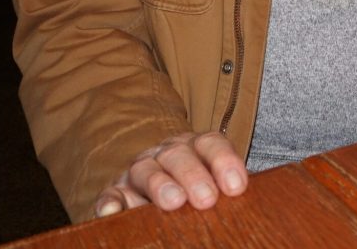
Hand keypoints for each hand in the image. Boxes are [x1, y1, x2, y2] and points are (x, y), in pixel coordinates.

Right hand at [94, 132, 247, 217]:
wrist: (162, 188)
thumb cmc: (199, 192)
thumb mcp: (217, 185)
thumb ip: (228, 189)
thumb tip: (246, 198)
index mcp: (196, 147)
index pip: (211, 143)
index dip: (224, 161)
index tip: (236, 187)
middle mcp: (167, 154)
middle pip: (178, 154)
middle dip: (193, 174)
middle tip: (207, 199)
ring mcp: (139, 172)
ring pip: (146, 170)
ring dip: (159, 184)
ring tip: (174, 202)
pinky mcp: (116, 193)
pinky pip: (110, 194)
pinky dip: (111, 202)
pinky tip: (113, 212)